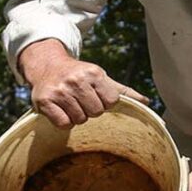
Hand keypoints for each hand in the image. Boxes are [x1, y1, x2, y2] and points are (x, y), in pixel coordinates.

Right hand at [20, 40, 148, 128]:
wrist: (47, 66)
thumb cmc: (79, 75)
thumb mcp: (101, 78)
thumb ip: (122, 91)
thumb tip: (146, 102)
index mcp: (94, 73)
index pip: (111, 101)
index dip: (105, 103)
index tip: (96, 96)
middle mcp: (76, 80)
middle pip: (96, 112)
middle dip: (90, 110)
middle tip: (81, 100)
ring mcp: (60, 90)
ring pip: (80, 119)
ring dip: (77, 116)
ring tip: (71, 104)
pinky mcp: (45, 101)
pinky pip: (63, 124)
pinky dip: (64, 121)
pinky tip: (61, 110)